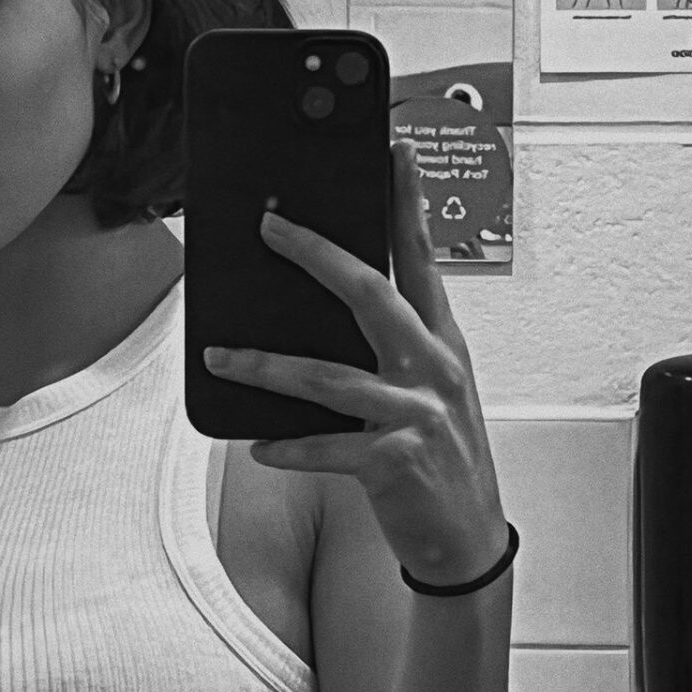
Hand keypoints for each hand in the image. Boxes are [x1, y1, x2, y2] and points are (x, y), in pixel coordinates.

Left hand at [202, 138, 507, 587]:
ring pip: (329, 376)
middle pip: (372, 293)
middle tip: (270, 226)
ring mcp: (417, 413)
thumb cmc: (441, 458)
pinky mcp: (396, 461)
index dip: (410, 202)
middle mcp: (433, 368)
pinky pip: (327, 446)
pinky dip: (288, 446)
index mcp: (442, 343)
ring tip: (225, 357)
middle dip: (316, 254)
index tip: (395, 152)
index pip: (424, 258)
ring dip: (267, 366)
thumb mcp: (429, 390)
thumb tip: (320, 311)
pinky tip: (258, 444)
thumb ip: (390, 347)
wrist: (467, 539)